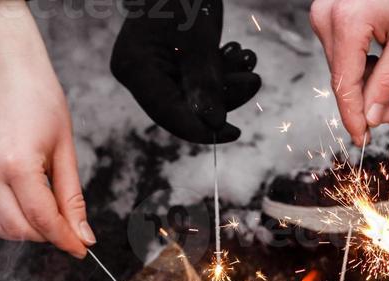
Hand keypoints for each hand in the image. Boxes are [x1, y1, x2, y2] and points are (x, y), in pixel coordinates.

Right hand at [0, 1, 93, 256]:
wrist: (6, 72)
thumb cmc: (40, 102)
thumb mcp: (65, 150)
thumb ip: (72, 198)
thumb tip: (83, 237)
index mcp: (17, 163)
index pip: (42, 219)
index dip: (65, 239)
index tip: (79, 248)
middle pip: (17, 228)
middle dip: (44, 235)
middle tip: (62, 227)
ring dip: (19, 232)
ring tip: (38, 216)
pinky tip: (12, 210)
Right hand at [112, 0, 260, 143]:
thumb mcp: (197, 38)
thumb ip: (204, 82)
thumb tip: (214, 124)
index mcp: (135, 69)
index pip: (168, 114)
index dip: (201, 129)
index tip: (233, 133)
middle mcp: (141, 75)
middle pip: (185, 107)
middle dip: (223, 96)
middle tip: (253, 79)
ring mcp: (157, 69)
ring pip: (197, 95)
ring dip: (228, 81)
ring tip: (248, 58)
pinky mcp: (174, 62)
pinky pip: (200, 80)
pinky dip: (222, 71)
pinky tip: (238, 53)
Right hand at [310, 0, 388, 143]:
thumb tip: (374, 116)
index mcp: (346, 23)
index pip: (344, 86)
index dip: (354, 117)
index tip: (362, 140)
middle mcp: (326, 19)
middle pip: (343, 80)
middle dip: (370, 100)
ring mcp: (322, 16)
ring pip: (343, 68)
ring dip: (368, 81)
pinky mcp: (326, 16)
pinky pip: (342, 53)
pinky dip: (362, 63)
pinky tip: (383, 55)